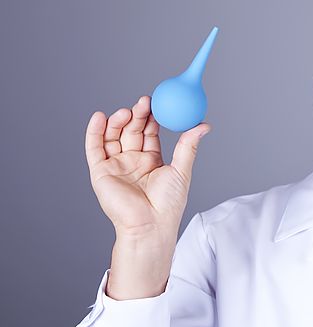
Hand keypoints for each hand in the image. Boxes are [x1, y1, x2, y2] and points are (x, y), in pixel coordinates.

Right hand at [85, 95, 209, 240]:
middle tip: (144, 101)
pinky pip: (94, 149)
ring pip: (113, 137)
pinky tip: (100, 117)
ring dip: (117, 121)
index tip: (156, 102)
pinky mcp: (101, 172)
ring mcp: (116, 166)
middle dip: (136, 115)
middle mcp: (132, 162)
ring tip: (126, 111)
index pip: (148, 133)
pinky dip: (95, 132)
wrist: (150, 224)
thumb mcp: (181, 170)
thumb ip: (188, 145)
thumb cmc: (168, 204)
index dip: (151, 117)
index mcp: (151, 161)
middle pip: (130, 132)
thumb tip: (203, 125)